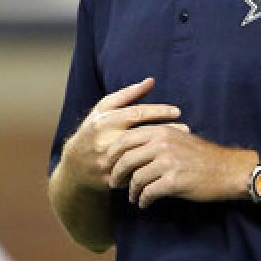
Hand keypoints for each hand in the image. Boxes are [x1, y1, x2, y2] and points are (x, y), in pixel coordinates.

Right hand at [60, 78, 181, 191]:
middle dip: (166, 131)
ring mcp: (108, 162)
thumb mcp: (104, 110)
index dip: (159, 111)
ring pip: (141, 156)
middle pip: (142, 135)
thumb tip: (151, 81)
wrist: (75, 166)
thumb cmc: (93, 131)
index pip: (136, 113)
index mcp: (104, 122)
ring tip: (181, 145)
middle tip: (186, 128)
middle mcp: (105, 141)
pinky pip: (137, 173)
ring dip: (163, 150)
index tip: (177, 111)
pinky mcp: (112, 179)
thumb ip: (127, 95)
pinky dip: (153, 167)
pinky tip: (168, 163)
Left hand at [110, 126, 249, 208]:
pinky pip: (148, 192)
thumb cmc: (203, 156)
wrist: (229, 170)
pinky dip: (143, 200)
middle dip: (116, 173)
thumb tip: (131, 151)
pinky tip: (144, 204)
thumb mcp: (179, 138)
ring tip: (132, 196)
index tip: (109, 164)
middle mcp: (161, 143)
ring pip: (136, 178)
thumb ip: (156, 140)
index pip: (126, 139)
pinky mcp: (173, 181)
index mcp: (161, 131)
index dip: (113, 153)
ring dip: (131, 190)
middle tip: (113, 183)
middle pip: (126, 158)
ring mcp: (167, 162)